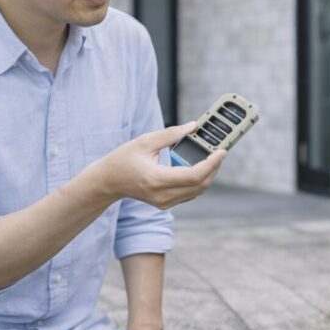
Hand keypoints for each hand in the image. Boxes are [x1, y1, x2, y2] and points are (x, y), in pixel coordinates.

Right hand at [89, 122, 225, 208]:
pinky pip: (190, 193)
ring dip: (208, 174)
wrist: (108, 182)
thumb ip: (171, 134)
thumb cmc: (123, 159)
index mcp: (156, 180)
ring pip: (197, 191)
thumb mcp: (145, 141)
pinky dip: (199, 180)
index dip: (212, 163)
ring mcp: (164, 202)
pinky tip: (200, 166)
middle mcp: (162, 195)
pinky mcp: (165, 203)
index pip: (194, 175)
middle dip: (214, 167)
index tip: (222, 150)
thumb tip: (193, 126)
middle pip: (200, 185)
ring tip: (212, 156)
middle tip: (220, 150)